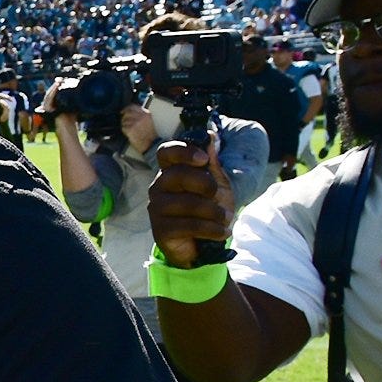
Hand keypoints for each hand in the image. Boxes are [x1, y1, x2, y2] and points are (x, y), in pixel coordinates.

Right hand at [146, 135, 238, 269]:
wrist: (202, 246)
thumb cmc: (207, 211)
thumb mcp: (216, 185)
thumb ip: (212, 163)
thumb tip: (210, 136)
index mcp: (170, 172)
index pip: (166, 152)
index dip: (183, 151)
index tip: (203, 159)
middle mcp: (158, 187)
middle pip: (178, 175)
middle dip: (206, 184)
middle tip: (218, 195)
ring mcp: (157, 209)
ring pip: (187, 203)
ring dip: (214, 212)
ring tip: (224, 219)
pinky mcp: (160, 231)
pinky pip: (189, 225)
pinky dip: (212, 229)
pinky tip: (222, 232)